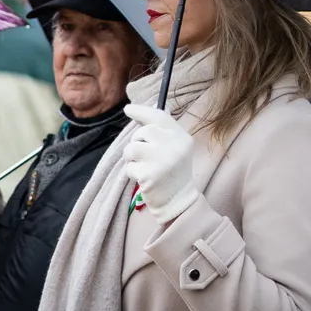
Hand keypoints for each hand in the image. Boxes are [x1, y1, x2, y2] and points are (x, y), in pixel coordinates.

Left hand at [123, 104, 198, 224]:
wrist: (178, 201)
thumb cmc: (174, 173)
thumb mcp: (176, 148)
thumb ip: (162, 132)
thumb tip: (140, 112)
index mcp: (182, 137)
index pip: (159, 116)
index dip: (141, 111)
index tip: (128, 109)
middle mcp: (173, 145)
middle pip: (143, 132)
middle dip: (137, 142)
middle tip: (145, 156)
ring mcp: (161, 160)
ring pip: (132, 148)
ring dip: (131, 158)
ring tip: (143, 166)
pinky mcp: (148, 175)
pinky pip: (129, 166)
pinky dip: (132, 172)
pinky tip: (144, 178)